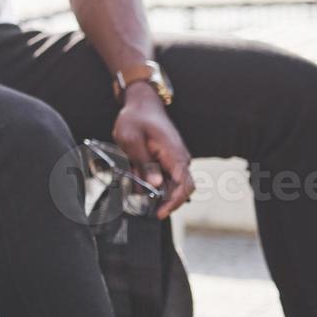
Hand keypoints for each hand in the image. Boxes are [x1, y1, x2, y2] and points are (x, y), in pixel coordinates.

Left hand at [111, 83, 193, 218]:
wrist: (142, 103)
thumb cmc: (136, 119)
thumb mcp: (132, 141)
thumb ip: (144, 163)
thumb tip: (156, 185)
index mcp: (175, 155)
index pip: (184, 186)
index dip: (173, 203)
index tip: (159, 213)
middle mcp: (180, 159)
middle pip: (179, 189)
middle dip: (163, 200)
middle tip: (144, 207)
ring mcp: (175, 160)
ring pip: (169, 184)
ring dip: (154, 190)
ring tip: (135, 186)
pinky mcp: (168, 160)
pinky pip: (163, 177)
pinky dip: (150, 181)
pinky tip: (136, 179)